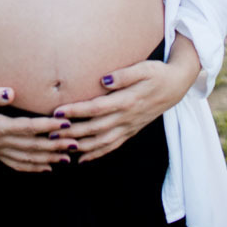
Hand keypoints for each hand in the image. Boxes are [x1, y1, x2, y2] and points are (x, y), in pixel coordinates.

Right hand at [0, 77, 72, 172]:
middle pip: (31, 146)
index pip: (28, 128)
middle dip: (55, 146)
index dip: (47, 126)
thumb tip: (10, 93)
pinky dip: (32, 167)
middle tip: (76, 144)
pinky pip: (15, 164)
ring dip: (47, 159)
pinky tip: (45, 168)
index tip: (65, 123)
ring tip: (67, 159)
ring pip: (26, 158)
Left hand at [51, 36, 200, 163]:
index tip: (57, 112)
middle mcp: (127, 117)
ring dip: (80, 146)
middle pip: (95, 129)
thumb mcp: (144, 68)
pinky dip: (97, 153)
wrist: (177, 86)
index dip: (76, 111)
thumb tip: (102, 80)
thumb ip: (123, 75)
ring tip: (60, 146)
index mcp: (127, 101)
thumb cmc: (157, 73)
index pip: (96, 108)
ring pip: (102, 142)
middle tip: (50, 133)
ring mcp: (129, 126)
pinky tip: (83, 158)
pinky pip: (112, 146)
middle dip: (72, 132)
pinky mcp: (131, 130)